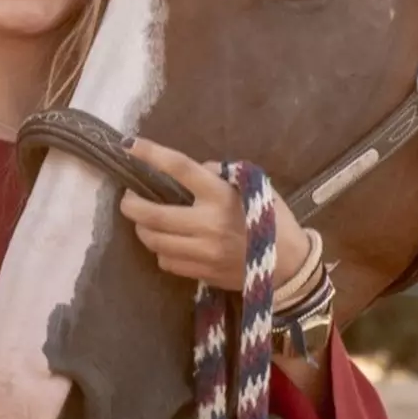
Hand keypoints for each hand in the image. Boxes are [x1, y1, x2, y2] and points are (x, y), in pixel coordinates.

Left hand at [119, 136, 310, 291]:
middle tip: (128, 199)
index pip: (180, 169)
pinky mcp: (202, 273)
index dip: (152, 155)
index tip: (129, 145)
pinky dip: (161, 251)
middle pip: (153, 214)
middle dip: (131, 205)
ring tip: (146, 221)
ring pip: (155, 241)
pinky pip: (167, 262)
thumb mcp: (254, 186)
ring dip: (143, 229)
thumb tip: (197, 169)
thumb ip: (221, 174)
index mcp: (221, 195)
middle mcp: (208, 223)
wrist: (289, 264)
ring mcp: (203, 251)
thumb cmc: (272, 219)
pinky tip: (168, 243)